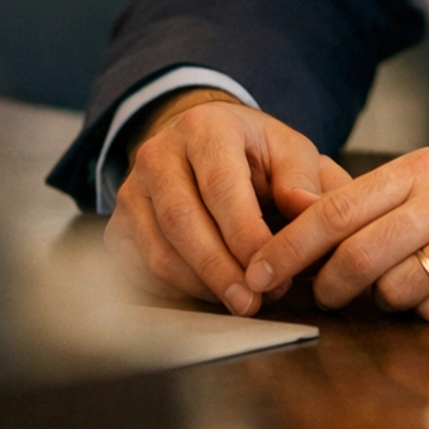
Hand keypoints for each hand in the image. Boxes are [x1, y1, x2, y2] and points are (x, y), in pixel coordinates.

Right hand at [105, 89, 349, 316]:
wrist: (200, 144)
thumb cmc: (250, 152)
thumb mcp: (286, 149)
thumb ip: (301, 178)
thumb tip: (310, 209)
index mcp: (204, 127)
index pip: (221, 187)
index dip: (246, 236)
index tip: (274, 272)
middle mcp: (158, 154)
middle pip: (182, 221)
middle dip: (221, 270)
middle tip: (254, 301)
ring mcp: (131, 190)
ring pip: (158, 251)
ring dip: (201, 286)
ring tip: (240, 301)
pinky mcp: (118, 224)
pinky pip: (140, 269)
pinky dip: (176, 291)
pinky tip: (209, 296)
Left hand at [244, 148, 428, 322]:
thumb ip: (383, 199)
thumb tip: (310, 236)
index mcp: (422, 168)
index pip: (335, 209)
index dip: (289, 246)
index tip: (258, 271)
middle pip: (357, 256)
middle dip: (328, 286)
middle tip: (323, 295)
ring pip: (393, 290)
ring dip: (383, 299)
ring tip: (399, 283)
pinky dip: (425, 310)